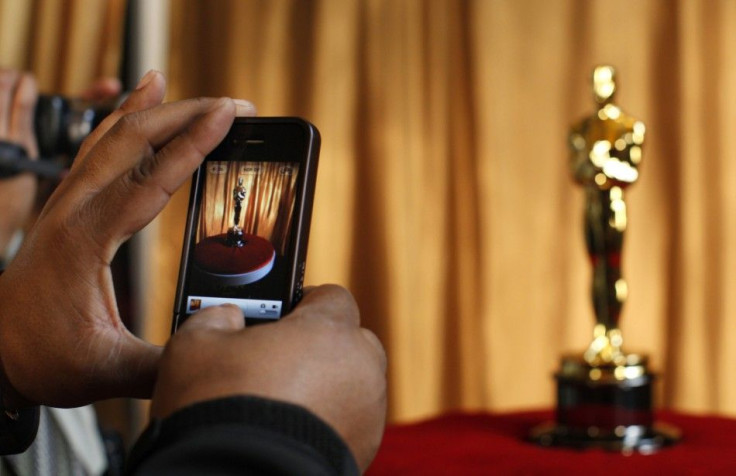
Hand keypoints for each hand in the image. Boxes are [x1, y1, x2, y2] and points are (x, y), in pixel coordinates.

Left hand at [0, 70, 255, 407]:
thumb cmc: (44, 357)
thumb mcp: (107, 371)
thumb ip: (165, 365)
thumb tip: (215, 351)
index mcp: (86, 241)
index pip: (150, 178)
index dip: (194, 144)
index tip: (228, 116)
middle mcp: (73, 209)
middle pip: (132, 140)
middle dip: (187, 114)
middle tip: (235, 106)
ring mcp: (66, 201)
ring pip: (112, 136)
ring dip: (157, 111)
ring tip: (191, 91)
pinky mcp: (68, 203)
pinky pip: (97, 146)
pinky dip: (123, 117)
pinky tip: (141, 99)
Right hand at [151, 285, 386, 470]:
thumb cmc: (220, 410)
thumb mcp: (195, 347)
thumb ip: (215, 318)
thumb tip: (226, 318)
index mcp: (329, 330)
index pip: (331, 297)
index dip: (304, 303)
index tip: (282, 316)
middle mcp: (360, 367)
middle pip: (347, 341)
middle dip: (318, 347)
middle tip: (278, 361)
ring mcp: (368, 412)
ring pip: (350, 384)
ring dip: (324, 387)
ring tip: (280, 404)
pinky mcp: (364, 449)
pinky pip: (348, 422)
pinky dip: (326, 422)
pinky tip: (288, 432)